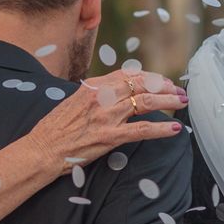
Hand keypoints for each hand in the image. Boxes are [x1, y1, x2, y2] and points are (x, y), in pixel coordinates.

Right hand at [32, 71, 187, 166]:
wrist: (42, 149)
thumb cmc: (54, 129)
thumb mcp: (73, 102)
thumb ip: (93, 96)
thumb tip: (112, 94)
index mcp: (92, 86)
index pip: (128, 74)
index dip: (149, 77)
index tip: (161, 81)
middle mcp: (102, 97)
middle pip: (142, 85)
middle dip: (165, 87)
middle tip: (178, 92)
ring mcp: (107, 117)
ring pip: (146, 102)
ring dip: (168, 101)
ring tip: (182, 103)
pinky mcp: (110, 137)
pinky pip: (142, 130)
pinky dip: (161, 129)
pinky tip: (174, 129)